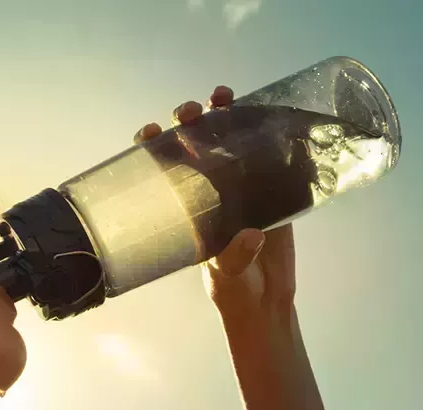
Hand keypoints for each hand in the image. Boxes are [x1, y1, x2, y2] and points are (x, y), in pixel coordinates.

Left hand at [134, 86, 296, 320]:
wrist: (267, 299)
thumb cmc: (233, 288)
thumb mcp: (227, 274)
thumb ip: (235, 257)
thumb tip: (251, 236)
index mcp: (187, 206)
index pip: (163, 168)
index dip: (153, 147)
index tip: (151, 133)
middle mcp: (210, 190)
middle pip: (194, 146)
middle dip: (189, 122)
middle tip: (191, 112)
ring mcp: (240, 186)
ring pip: (228, 142)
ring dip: (223, 116)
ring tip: (222, 98)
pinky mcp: (271, 189)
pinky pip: (266, 155)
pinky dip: (265, 132)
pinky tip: (266, 112)